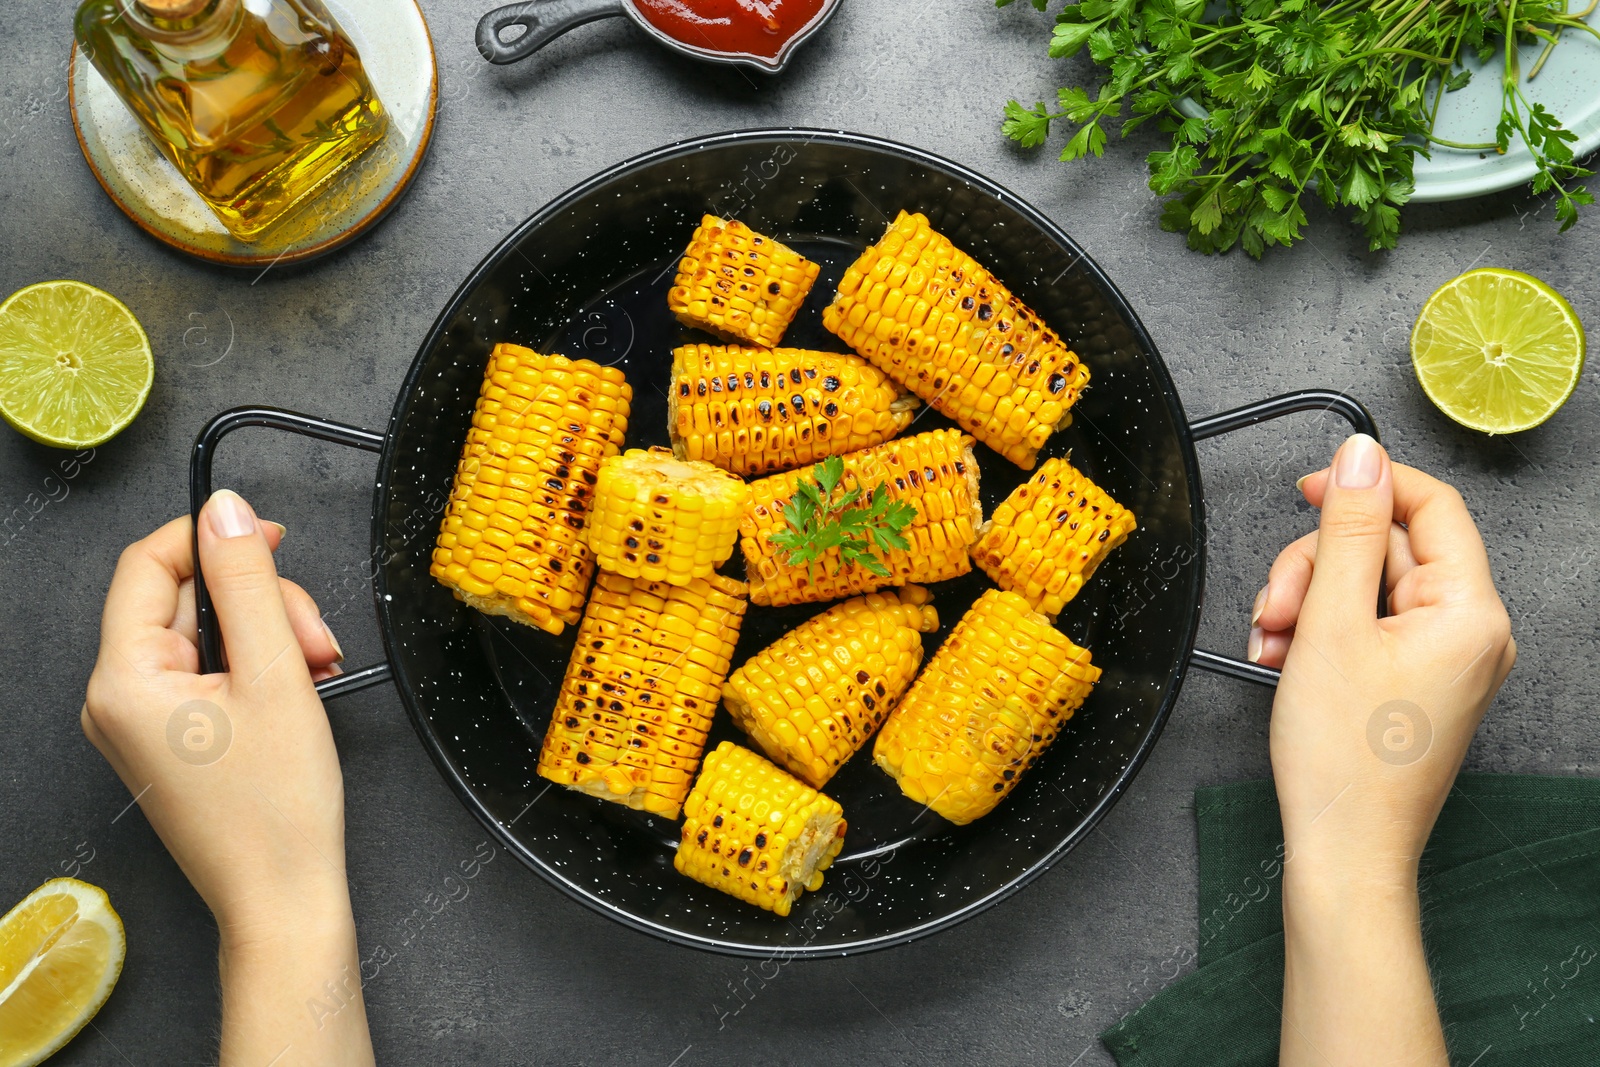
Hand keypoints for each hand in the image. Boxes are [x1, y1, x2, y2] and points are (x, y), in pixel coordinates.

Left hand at [83, 490, 372, 1065]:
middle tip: (317, 638)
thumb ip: (248, 582)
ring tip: (317, 673)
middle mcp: (116, 699)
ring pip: (205, 635)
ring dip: (271, 637)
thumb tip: (226, 511)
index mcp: (123, 680)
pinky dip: (260, 669)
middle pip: (185, 601)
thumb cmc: (278, 810)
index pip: (149, 565)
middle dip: (261, 604)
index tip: (271, 536)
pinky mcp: (169, 740)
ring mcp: (140, 722)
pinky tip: (299, 690)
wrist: (284, 898)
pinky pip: (209, 673)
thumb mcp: (277, 673)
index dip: (213, 538)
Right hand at [1251, 433, 1513, 871]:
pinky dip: (1320, 633)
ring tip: (1273, 643)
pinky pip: (1367, 626)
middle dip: (1316, 567)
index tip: (1311, 487)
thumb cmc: (1344, 759)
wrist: (1344, 848)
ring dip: (1307, 602)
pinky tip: (1285, 658)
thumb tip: (1362, 456)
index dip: (1367, 485)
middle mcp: (1471, 632)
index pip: (1431, 505)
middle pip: (1386, 549)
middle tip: (1277, 608)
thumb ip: (1347, 530)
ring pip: (1366, 587)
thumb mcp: (1332, 623)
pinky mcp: (1417, 682)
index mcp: (1469, 611)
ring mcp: (1445, 659)